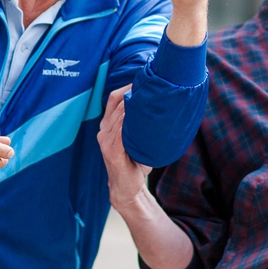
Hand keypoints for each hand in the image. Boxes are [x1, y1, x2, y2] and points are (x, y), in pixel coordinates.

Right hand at [97, 85, 151, 206]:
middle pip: (117, 102)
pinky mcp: (112, 152)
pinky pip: (121, 132)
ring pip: (120, 115)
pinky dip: (130, 122)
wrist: (127, 189)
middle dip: (134, 92)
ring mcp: (106, 141)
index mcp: (108, 126)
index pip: (113, 98)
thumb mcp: (135, 140)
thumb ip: (140, 125)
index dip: (126, 86)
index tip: (144, 79)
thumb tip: (163, 107)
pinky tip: (142, 116)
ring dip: (135, 104)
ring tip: (152, 96)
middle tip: (153, 83)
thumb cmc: (134, 163)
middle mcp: (104, 131)